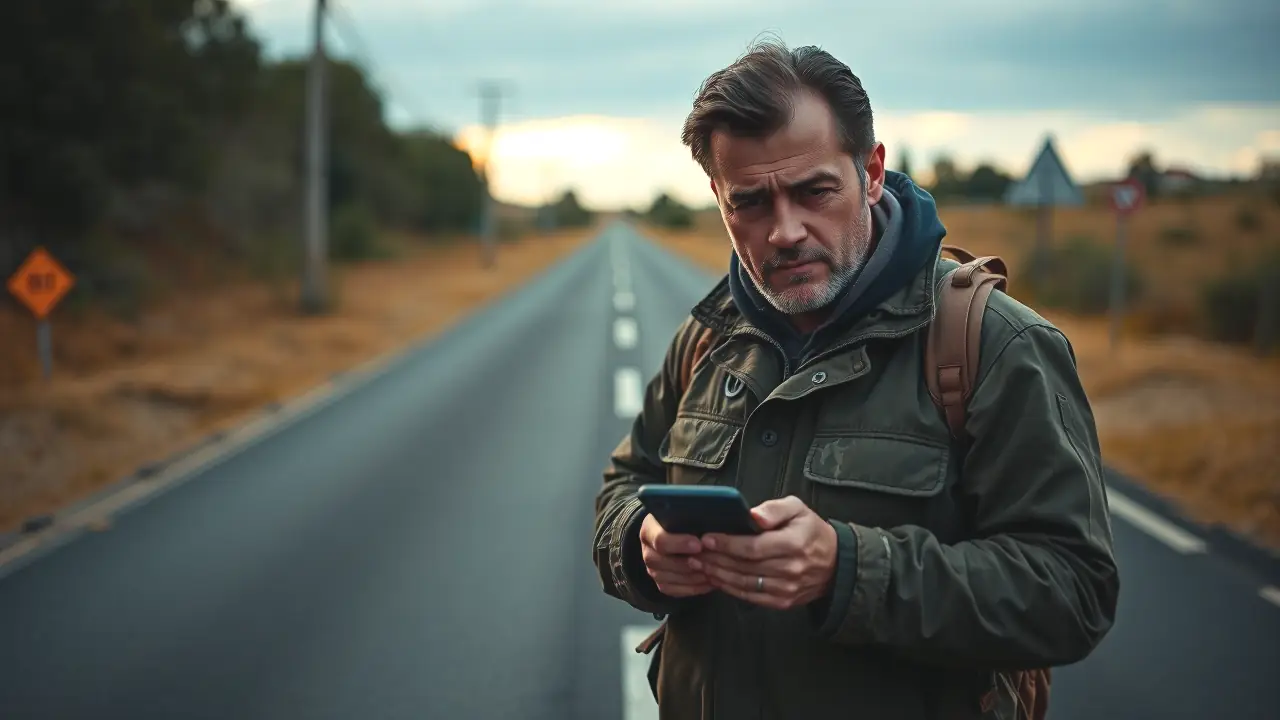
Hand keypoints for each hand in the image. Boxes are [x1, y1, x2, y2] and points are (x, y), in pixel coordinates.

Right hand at [639, 513, 713, 597]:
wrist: (673, 532)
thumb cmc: (682, 520)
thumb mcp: (684, 513)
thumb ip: (692, 517)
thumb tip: (709, 522)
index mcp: (649, 530)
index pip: (660, 540)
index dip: (680, 544)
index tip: (699, 544)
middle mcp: (646, 550)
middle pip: (660, 562)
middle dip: (687, 564)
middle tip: (709, 562)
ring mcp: (651, 568)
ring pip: (665, 578)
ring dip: (690, 578)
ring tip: (712, 574)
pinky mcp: (659, 582)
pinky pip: (671, 590)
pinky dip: (691, 589)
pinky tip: (708, 584)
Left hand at [692, 495, 837, 609]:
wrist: (834, 565)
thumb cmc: (810, 531)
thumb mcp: (798, 509)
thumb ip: (774, 509)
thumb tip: (753, 516)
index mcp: (793, 544)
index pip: (752, 547)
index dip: (726, 544)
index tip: (706, 538)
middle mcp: (790, 569)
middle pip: (743, 566)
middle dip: (715, 559)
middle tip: (695, 551)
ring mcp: (786, 589)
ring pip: (743, 583)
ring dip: (717, 574)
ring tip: (699, 564)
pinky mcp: (782, 601)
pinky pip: (750, 597)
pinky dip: (729, 588)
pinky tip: (716, 578)